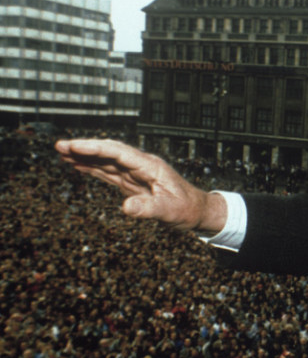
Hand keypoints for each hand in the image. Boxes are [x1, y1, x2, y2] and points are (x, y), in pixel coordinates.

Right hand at [55, 139, 226, 231]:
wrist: (197, 211)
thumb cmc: (187, 209)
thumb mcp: (169, 212)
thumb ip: (149, 209)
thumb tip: (126, 208)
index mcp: (150, 166)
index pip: (118, 152)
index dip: (95, 148)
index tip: (74, 146)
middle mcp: (142, 166)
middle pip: (110, 152)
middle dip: (86, 148)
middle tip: (60, 146)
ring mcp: (137, 173)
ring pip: (107, 160)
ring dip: (85, 156)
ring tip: (61, 153)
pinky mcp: (133, 182)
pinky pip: (110, 172)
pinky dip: (93, 167)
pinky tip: (78, 165)